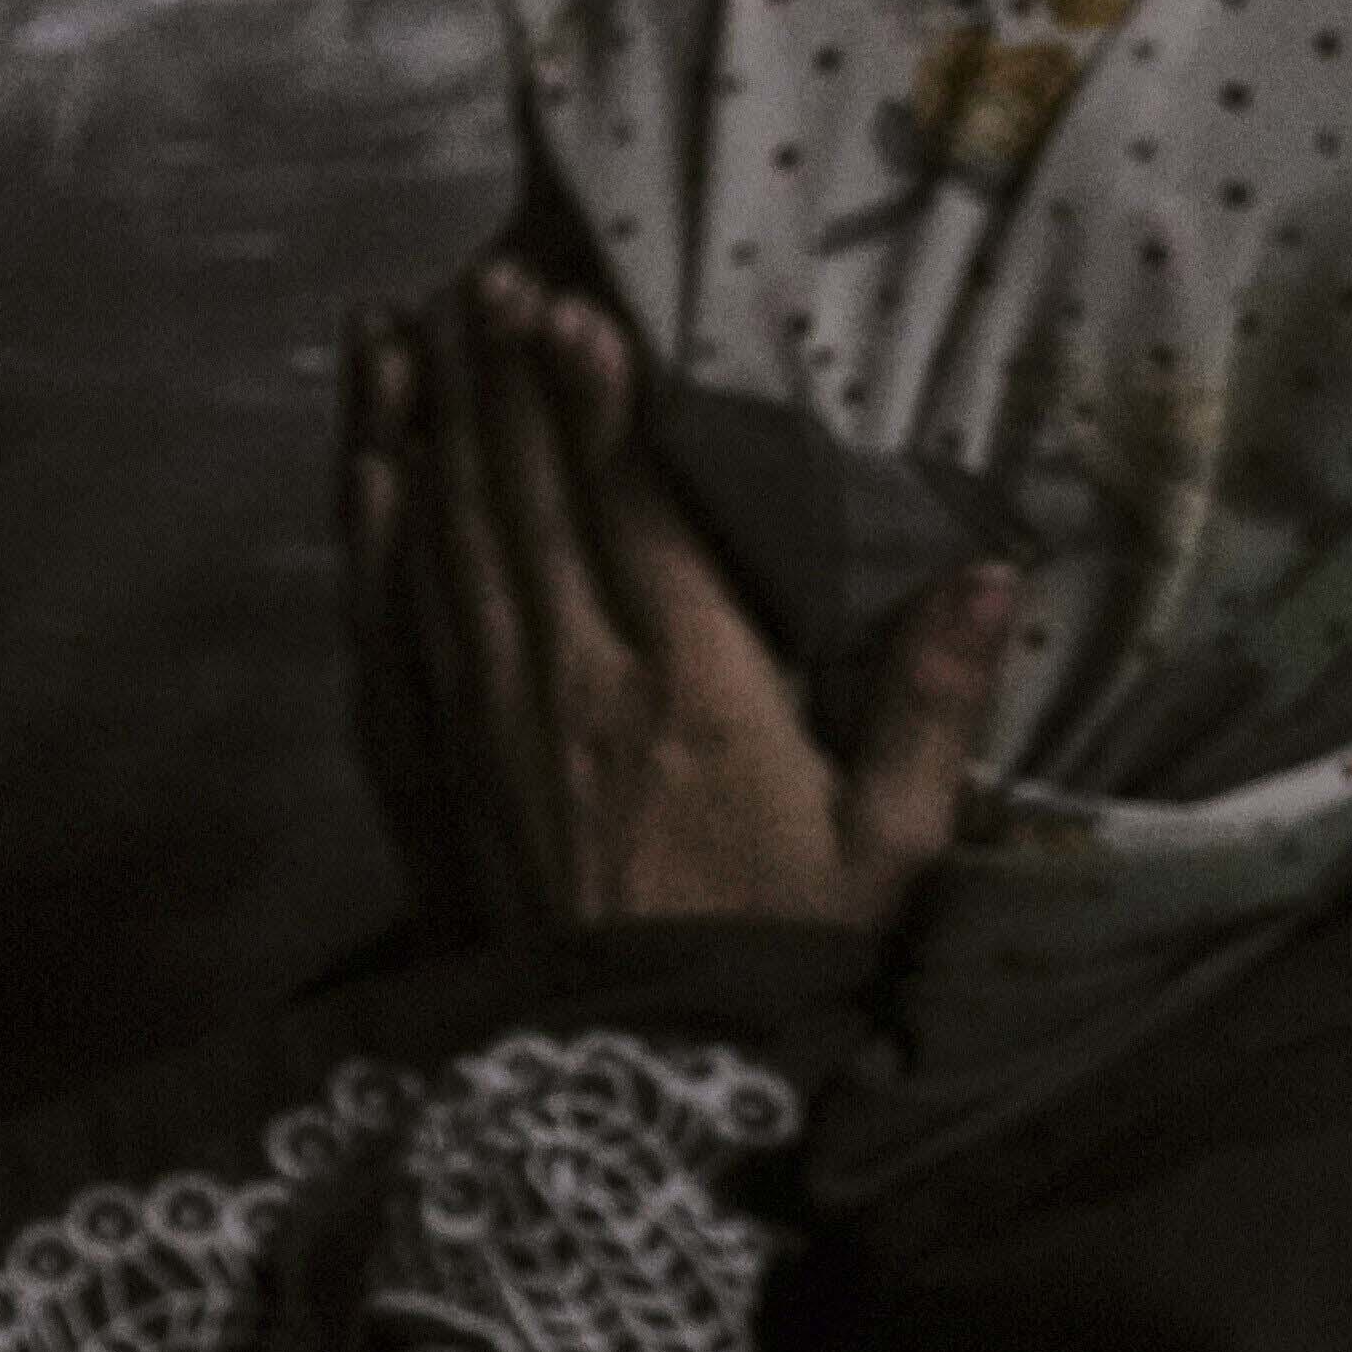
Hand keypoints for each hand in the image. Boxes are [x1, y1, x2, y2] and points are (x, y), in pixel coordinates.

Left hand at [341, 259, 1016, 936]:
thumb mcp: (891, 848)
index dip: (600, 406)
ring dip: (426, 423)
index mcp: (692, 699)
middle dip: (502, 380)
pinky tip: (362, 452)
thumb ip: (936, 705)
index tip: (578, 309)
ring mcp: (473, 721)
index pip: (635, 517)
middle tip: (488, 271)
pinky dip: (366, 526)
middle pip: (523, 502)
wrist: (623, 1080)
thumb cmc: (773, 955)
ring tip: (415, 318)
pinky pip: (378, 619)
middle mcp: (567, 689)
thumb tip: (988, 574)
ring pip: (438, 538)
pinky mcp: (413, 761)